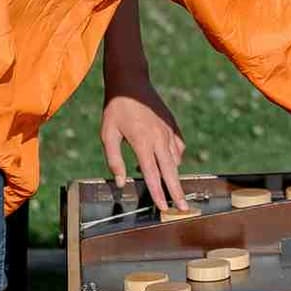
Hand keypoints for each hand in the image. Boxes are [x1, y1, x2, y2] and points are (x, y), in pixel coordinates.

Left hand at [100, 81, 187, 210]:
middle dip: (176, 192)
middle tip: (182, 209)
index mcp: (142, 142)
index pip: (152, 174)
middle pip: (170, 171)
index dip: (158, 193)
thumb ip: (114, 160)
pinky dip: (176, 158)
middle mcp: (159, 138)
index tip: (163, 208)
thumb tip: (121, 183)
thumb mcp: (108, 134)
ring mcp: (168, 131)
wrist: (131, 82)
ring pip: (176, 160)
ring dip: (174, 175)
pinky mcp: (172, 125)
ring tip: (171, 188)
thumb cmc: (116, 109)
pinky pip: (179, 147)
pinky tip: (168, 162)